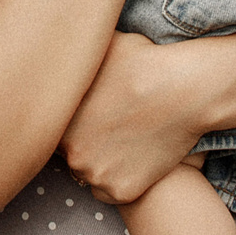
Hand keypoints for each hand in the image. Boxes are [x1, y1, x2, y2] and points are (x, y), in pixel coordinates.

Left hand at [59, 31, 210, 203]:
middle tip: (107, 124)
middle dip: (82, 141)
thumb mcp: (98, 46)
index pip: (50, 126)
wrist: (185, 89)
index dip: (70, 119)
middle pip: (67, 152)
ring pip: (87, 172)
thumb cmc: (144, 61)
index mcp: (57, 117)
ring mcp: (94, 174)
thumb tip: (56, 42)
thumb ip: (72, 55)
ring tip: (123, 138)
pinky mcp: (120, 191)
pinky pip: (108, 192)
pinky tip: (132, 157)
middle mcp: (69, 151)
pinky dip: (119, 179)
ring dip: (99, 162)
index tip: (89, 110)